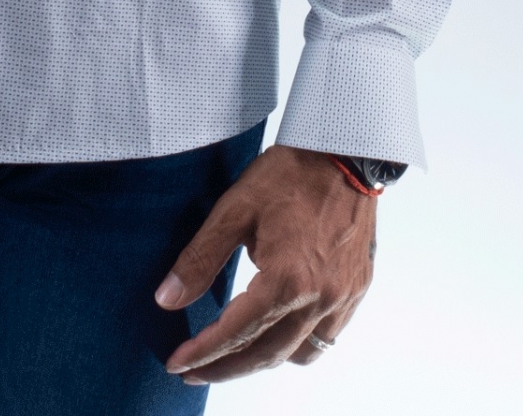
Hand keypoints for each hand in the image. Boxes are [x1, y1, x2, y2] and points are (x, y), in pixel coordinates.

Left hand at [155, 144, 375, 383]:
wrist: (345, 151)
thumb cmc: (287, 174)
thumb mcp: (234, 208)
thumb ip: (199, 258)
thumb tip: (166, 300)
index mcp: (287, 279)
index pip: (236, 333)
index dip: (203, 353)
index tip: (176, 364)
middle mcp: (319, 298)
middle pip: (265, 354)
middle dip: (225, 367)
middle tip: (193, 371)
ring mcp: (342, 298)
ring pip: (298, 354)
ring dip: (262, 360)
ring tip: (232, 354)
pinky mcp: (356, 290)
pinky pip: (325, 338)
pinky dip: (297, 344)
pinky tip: (276, 332)